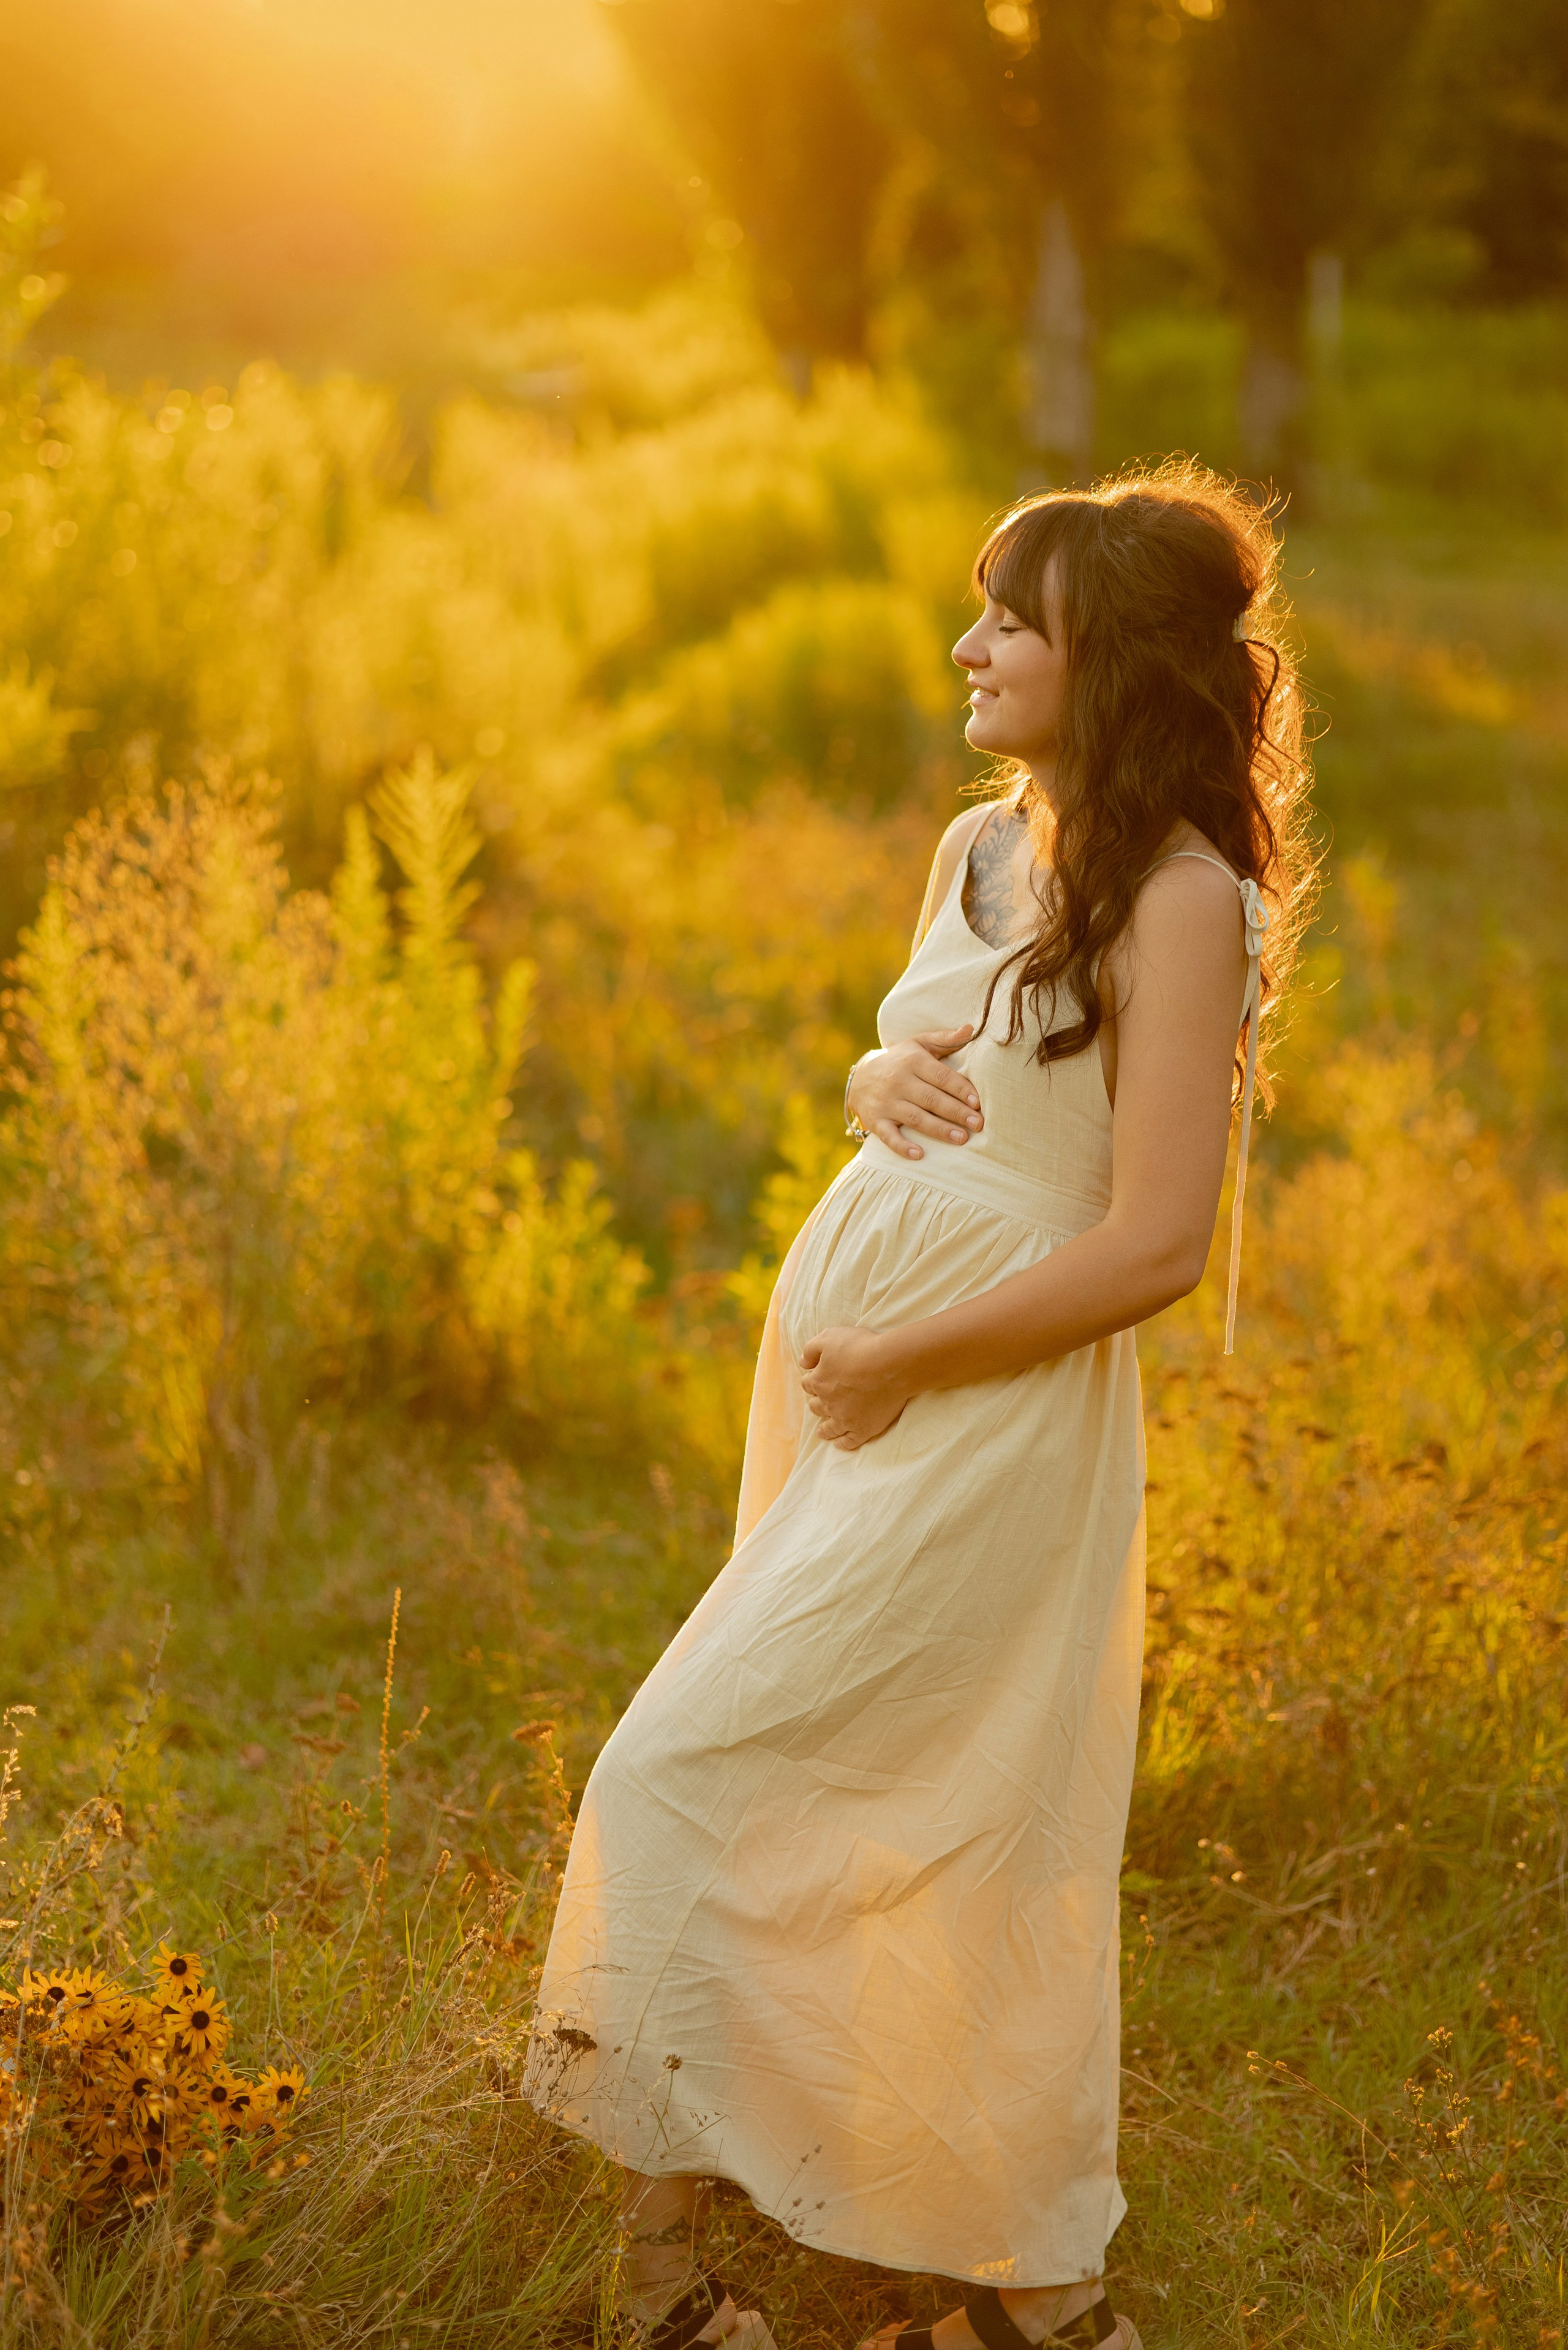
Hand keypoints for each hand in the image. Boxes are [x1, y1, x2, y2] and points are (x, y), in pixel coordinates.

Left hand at [799, 1325, 910, 1449]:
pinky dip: (843, 1444)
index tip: (816, 1380)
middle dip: (816, 1404)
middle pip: (816, 1406)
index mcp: (819, 1381)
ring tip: (822, 1432)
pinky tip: (839, 1444)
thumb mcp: (829, 1337)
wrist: (890, 1365)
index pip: (808, 1383)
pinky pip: (849, 1441)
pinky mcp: (864, 1429)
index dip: (811, 1380)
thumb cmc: (861, 1347)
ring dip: (824, 1429)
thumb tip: (802, 1362)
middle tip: (820, 1404)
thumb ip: (811, 1349)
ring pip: (829, 1428)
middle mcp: (828, 1403)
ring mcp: (846, 1419)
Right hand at [848, 1028, 983, 1159]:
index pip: (941, 1076)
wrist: (860, 1077)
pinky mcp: (876, 1120)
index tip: (978, 1102)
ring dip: (939, 1130)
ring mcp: (886, 1102)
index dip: (960, 1089)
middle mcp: (898, 1081)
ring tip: (962, 1138)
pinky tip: (919, 1154)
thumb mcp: (919, 1044)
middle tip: (979, 1124)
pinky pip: (889, 1136)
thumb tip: (971, 1028)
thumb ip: (945, 1038)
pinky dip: (902, 1146)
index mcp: (913, 1061)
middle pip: (931, 1099)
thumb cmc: (900, 1060)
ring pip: (915, 1118)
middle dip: (956, 1112)